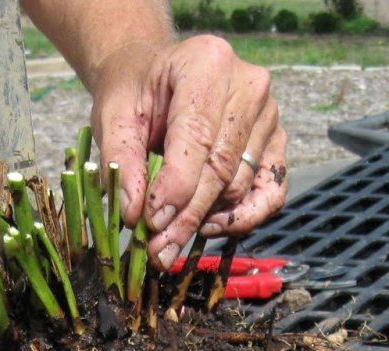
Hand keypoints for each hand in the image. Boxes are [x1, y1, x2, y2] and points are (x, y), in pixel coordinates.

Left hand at [88, 35, 287, 269]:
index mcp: (208, 63)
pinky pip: (270, 192)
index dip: (175, 188)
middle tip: (159, 249)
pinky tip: (209, 226)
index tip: (150, 222)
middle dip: (188, 216)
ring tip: (172, 236)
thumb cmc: (135, 92)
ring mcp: (269, 115)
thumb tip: (134, 214)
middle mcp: (249, 86)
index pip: (198, 140)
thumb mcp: (113, 116)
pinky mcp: (275, 142)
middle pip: (222, 169)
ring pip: (241, 186)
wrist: (156, 75)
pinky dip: (242, 217)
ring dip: (206, 220)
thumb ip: (120, 161)